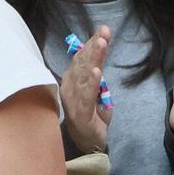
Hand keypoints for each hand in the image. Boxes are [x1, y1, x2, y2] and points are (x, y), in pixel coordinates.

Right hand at [60, 25, 113, 154]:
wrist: (88, 144)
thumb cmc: (91, 116)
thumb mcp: (95, 91)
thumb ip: (95, 75)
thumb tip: (97, 56)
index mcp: (71, 81)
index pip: (80, 58)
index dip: (91, 43)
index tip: (103, 30)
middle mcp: (69, 88)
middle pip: (82, 63)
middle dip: (94, 45)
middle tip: (104, 31)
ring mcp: (73, 100)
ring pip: (84, 75)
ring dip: (93, 58)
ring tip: (101, 43)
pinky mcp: (81, 113)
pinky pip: (87, 95)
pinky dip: (92, 82)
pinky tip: (96, 71)